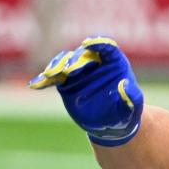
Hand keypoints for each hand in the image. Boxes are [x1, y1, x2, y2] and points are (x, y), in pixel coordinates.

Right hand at [29, 36, 143, 146]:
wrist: (111, 125)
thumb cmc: (126, 113)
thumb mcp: (133, 108)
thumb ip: (132, 97)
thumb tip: (124, 84)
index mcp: (115, 63)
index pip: (108, 48)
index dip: (98, 43)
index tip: (89, 44)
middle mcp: (95, 63)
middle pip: (83, 54)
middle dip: (75, 60)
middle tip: (70, 70)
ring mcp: (78, 71)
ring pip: (65, 62)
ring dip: (58, 66)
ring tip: (53, 74)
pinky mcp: (65, 82)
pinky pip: (53, 78)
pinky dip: (44, 80)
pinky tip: (35, 85)